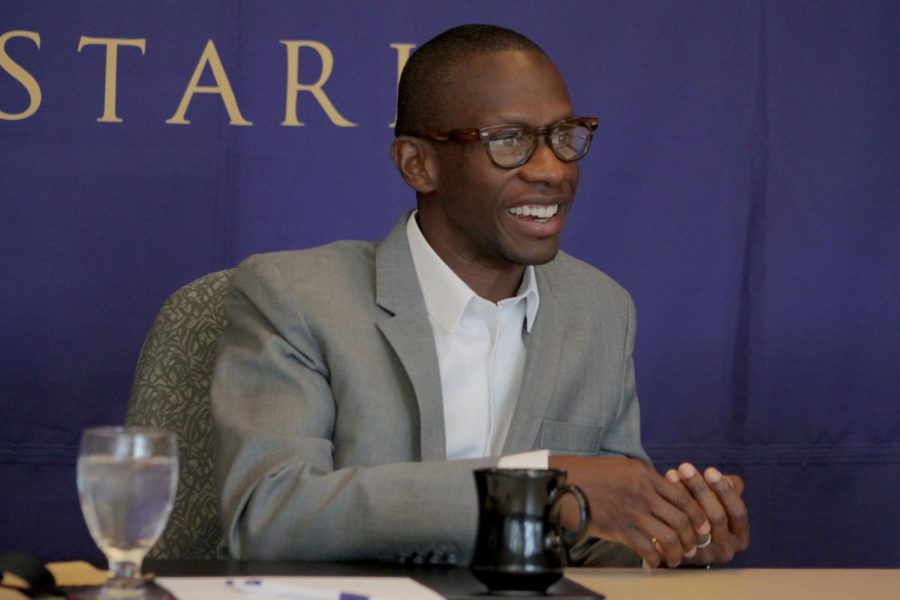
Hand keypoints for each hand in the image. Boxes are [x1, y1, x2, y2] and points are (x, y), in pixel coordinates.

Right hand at [550, 455, 711, 567]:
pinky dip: (655, 559)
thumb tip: (662, 491)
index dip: (697, 513)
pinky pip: (646, 548)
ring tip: (677, 558)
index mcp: (644, 475)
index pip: (682, 496)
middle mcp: (642, 493)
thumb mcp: (620, 467)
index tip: (703, 525)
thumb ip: (643, 478)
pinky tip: (655, 562)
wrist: (562, 483)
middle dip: (692, 536)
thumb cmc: (589, 473)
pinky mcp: (618, 529)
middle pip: (680, 518)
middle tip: (694, 546)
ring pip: (668, 537)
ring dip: (677, 551)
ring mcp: (631, 512)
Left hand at [665, 463, 749, 565]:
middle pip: (716, 517)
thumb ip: (727, 489)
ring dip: (683, 495)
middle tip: (685, 467)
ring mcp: (705, 555)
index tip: (709, 470)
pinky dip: (670, 509)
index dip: (725, 490)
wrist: (682, 540)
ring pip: (695, 523)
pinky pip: (678, 531)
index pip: (737, 512)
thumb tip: (728, 479)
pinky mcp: (684, 557)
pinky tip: (662, 492)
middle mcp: (727, 550)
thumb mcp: (720, 500)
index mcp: (741, 536)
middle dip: (700, 489)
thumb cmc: (705, 511)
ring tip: (672, 473)